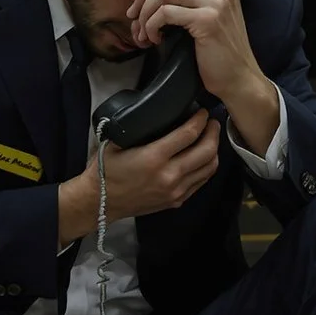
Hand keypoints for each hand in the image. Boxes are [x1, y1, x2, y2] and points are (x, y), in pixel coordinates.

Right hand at [57, 110, 221, 244]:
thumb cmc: (106, 170)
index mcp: (154, 157)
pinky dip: (206, 167)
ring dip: (214, 150)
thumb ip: (142, 130)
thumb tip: (162, 114)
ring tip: (210, 138)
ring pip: (209, 168)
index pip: (189, 134)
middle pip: (206, 150)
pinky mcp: (177, 200)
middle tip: (212, 122)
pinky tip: (202, 158)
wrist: (101, 203)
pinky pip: (201, 181)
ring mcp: (175, 190)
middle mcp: (169, 175)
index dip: (200, 119)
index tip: (202, 112)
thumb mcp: (118, 142)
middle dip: (213, 132)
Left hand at [126, 0, 278, 140]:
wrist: (239, 79)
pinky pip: (165, 13)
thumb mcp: (211, 17)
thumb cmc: (219, 52)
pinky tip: (155, 39)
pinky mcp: (207, 21)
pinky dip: (151, 26)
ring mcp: (216, 3)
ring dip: (144, 13)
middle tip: (134, 10)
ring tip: (143, 32)